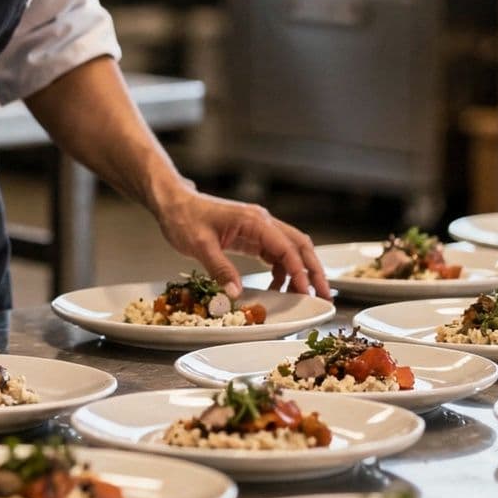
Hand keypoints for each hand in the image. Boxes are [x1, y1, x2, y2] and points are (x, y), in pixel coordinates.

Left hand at [154, 185, 330, 298]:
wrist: (172, 202)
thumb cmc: (183, 217)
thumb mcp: (199, 245)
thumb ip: (219, 269)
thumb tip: (235, 295)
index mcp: (254, 220)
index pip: (286, 247)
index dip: (300, 271)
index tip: (307, 292)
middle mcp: (261, 222)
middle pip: (299, 245)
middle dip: (314, 270)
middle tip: (325, 294)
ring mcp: (258, 228)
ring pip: (290, 249)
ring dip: (300, 271)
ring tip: (303, 295)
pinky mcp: (251, 236)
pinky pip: (275, 254)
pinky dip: (281, 270)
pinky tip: (277, 287)